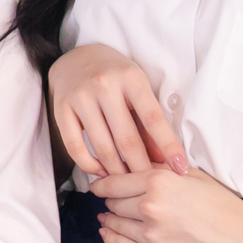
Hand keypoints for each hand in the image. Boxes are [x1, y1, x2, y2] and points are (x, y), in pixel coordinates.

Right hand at [48, 43, 185, 176]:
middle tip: (150, 184)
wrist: (76, 58)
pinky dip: (89, 165)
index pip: (153, 119)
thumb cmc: (115, 76)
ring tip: (127, 182)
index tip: (180, 168)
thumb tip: (162, 159)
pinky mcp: (61, 109)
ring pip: (102, 147)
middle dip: (141, 167)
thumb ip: (148, 122)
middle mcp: (105, 85)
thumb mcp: (137, 88)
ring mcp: (81, 97)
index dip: (168, 146)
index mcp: (131, 78)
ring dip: (116, 171)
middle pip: (127, 139)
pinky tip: (101, 172)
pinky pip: (75, 147)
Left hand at [91, 166, 242, 242]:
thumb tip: (134, 161)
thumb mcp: (193, 176)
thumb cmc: (223, 205)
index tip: (97, 185)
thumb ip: (161, 168)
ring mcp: (151, 235)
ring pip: (114, 224)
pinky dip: (110, 238)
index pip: (114, 182)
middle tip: (109, 200)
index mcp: (160, 182)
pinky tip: (107, 233)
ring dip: (108, 220)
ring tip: (106, 217)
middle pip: (113, 202)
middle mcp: (150, 207)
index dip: (103, 183)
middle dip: (110, 201)